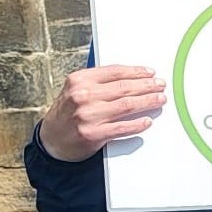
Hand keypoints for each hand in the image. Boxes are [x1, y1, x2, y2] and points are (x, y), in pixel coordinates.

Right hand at [37, 65, 164, 162]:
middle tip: (160, 85)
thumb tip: (131, 78)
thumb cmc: (68, 113)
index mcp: (79, 80)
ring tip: (160, 99)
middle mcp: (82, 95)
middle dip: (147, 86)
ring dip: (147, 102)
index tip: (150, 73)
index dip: (136, 72)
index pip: (115, 71)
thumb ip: (98, 82)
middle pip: (124, 88)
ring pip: (126, 106)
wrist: (51, 139)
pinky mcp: (93, 134)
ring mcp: (88, 115)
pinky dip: (137, 124)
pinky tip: (147, 121)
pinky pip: (122, 128)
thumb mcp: (75, 90)